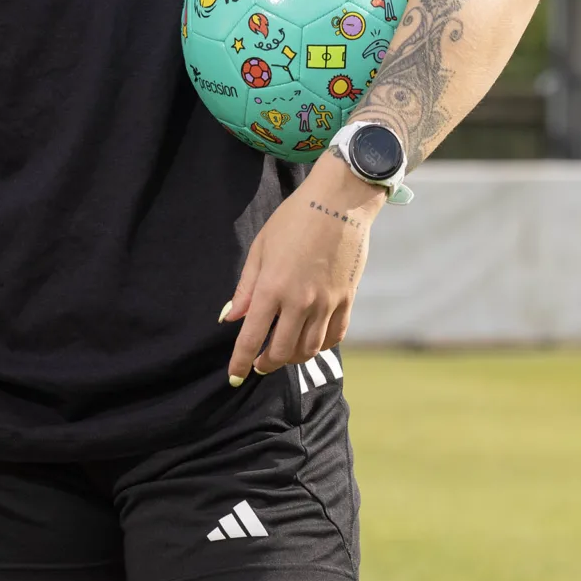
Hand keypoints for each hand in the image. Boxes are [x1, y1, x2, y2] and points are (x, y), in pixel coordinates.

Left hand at [220, 162, 384, 383]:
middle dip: (267, 363)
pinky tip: (310, 341)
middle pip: (283, 352)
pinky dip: (320, 345)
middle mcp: (301, 302)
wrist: (339, 204)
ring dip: (293, 357)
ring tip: (281, 353)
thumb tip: (232, 318)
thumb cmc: (292, 221)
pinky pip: (334, 336)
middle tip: (258, 363)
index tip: (234, 376)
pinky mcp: (347, 300)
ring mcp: (328, 303)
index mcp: (272, 288)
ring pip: (310, 349)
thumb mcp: (260, 249)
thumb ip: (246, 288)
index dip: (240, 361)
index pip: (252, 337)